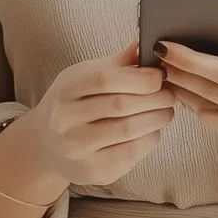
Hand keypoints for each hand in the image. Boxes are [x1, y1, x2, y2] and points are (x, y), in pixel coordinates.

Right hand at [29, 40, 177, 187]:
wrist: (47, 144)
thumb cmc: (74, 103)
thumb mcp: (86, 76)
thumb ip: (117, 63)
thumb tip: (147, 46)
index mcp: (67, 88)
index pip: (105, 79)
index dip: (139, 77)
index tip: (160, 76)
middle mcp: (66, 119)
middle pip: (121, 105)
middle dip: (155, 98)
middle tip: (170, 94)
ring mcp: (77, 148)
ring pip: (129, 130)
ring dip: (157, 118)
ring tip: (166, 110)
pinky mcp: (92, 171)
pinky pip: (130, 153)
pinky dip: (149, 138)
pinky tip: (153, 129)